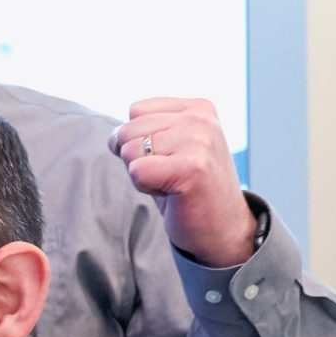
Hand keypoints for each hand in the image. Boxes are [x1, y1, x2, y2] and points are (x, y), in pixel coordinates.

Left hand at [111, 97, 257, 267]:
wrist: (222, 228)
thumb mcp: (172, 147)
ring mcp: (198, 141)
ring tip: (172, 183)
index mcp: (198, 108)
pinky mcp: (190, 167)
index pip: (135, 111)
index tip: (169, 159)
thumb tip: (113, 135)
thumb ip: (148, 130)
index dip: (139, 140)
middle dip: (137, 159)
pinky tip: (172, 193)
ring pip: (129, 151)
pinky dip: (145, 187)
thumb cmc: (189, 189)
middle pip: (128, 130)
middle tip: (169, 176)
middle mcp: (200, 119)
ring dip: (142, 175)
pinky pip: (136, 171)